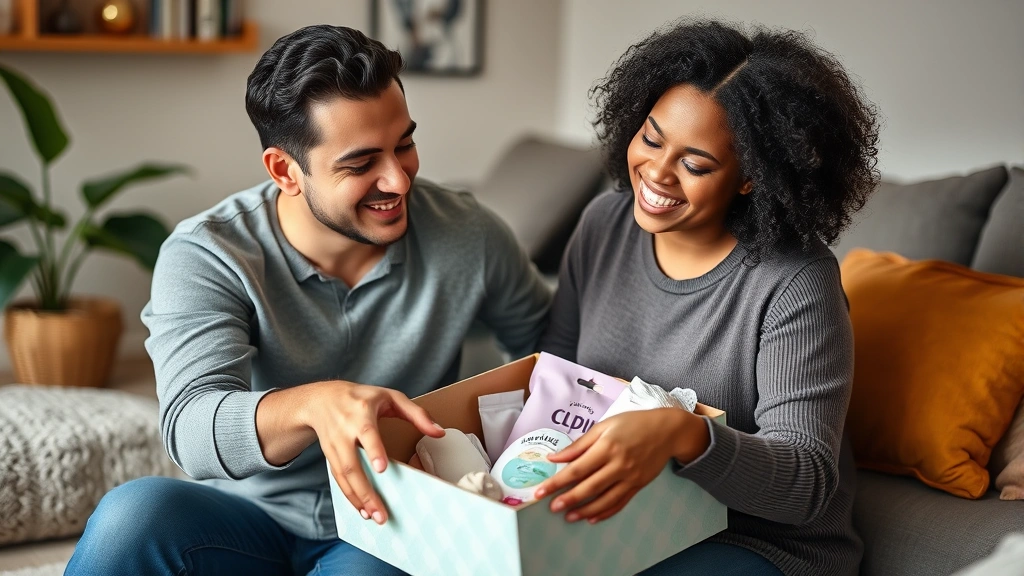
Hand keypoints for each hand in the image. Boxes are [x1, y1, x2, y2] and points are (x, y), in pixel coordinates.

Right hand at [303, 381, 443, 524]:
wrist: (322, 399)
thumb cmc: (362, 397)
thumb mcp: (391, 396)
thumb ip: (416, 413)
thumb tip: (439, 432)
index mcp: (362, 412)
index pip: (367, 433)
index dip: (373, 450)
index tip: (382, 469)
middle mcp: (344, 430)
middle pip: (351, 463)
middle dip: (365, 490)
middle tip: (380, 512)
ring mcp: (334, 445)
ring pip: (343, 475)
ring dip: (357, 498)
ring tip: (374, 517)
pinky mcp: (329, 456)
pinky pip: (338, 479)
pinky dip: (349, 495)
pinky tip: (361, 509)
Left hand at [533, 408, 707, 523]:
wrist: (667, 431)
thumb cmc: (633, 424)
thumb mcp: (604, 426)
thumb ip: (579, 444)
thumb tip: (555, 458)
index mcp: (607, 447)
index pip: (577, 469)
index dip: (557, 482)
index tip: (541, 491)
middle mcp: (619, 464)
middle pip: (589, 487)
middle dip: (568, 499)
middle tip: (551, 508)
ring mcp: (630, 477)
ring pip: (604, 500)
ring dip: (585, 510)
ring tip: (568, 517)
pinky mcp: (638, 485)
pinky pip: (620, 503)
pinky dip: (605, 512)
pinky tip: (592, 518)